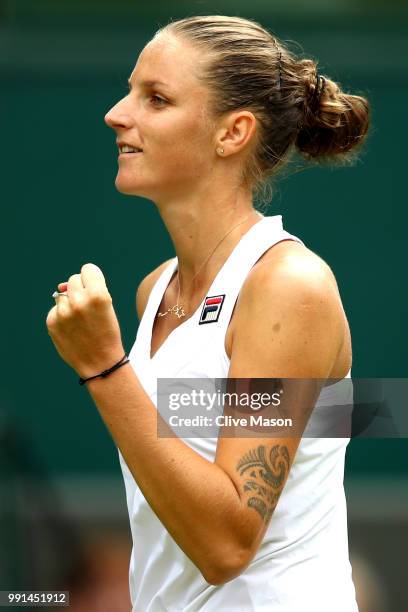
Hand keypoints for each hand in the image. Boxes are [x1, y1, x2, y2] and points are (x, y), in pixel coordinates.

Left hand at [46, 263, 124, 378]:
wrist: (100, 363)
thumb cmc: (106, 332)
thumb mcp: (107, 307)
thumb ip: (89, 289)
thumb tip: (61, 286)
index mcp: (98, 295)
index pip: (88, 269)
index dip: (93, 279)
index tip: (96, 289)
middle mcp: (79, 301)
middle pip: (74, 279)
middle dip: (81, 290)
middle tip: (89, 308)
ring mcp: (63, 312)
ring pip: (63, 294)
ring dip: (70, 303)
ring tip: (81, 321)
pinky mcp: (51, 322)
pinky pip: (55, 309)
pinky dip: (62, 316)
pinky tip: (72, 328)